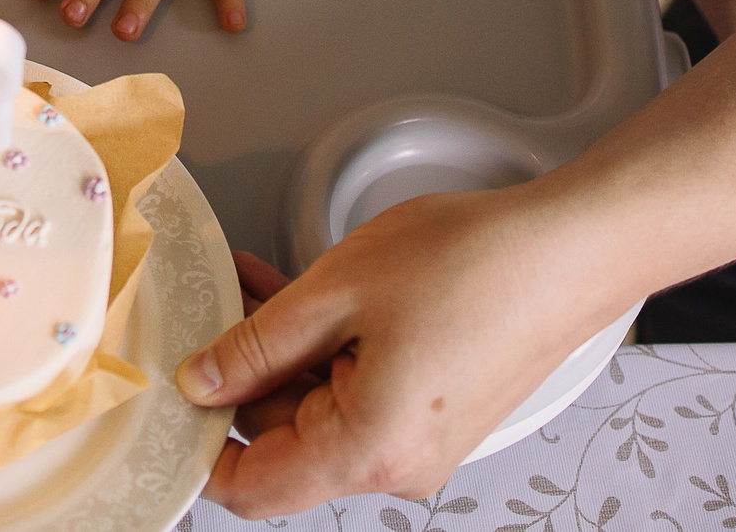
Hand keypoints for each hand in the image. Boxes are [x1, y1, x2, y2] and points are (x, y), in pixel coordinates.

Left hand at [183, 187, 627, 516]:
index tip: (164, 398)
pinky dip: (320, 351)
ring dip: (277, 356)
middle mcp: (397, 462)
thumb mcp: (338, 290)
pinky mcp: (433, 409)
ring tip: (249, 285)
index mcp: (369, 448)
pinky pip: (353, 392)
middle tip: (205, 312)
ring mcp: (419, 439)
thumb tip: (201, 381)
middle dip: (237, 380)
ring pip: (315, 412)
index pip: (252, 488)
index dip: (196, 445)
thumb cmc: (477, 264)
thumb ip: (257, 345)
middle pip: (281, 447)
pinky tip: (293, 295)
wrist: (571, 248)